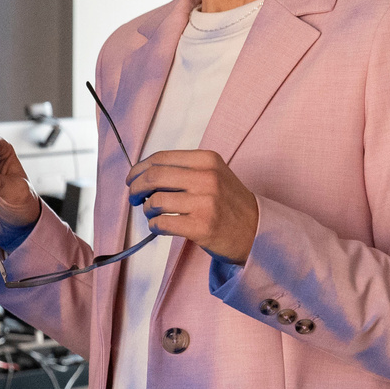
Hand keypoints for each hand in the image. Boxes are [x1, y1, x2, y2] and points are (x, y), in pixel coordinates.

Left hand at [127, 149, 258, 263]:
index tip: (132, 179)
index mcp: (207, 160)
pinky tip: (159, 226)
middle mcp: (207, 177)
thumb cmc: (230, 203)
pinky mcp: (201, 226)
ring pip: (155, 201)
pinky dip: (154, 225)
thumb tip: (144, 173)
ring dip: (146, 209)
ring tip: (152, 213)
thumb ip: (184, 170)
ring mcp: (205, 202)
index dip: (139, 169)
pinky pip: (162, 223)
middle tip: (133, 197)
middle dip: (136, 188)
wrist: (257, 230)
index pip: (161, 158)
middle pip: (153, 177)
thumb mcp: (214, 174)